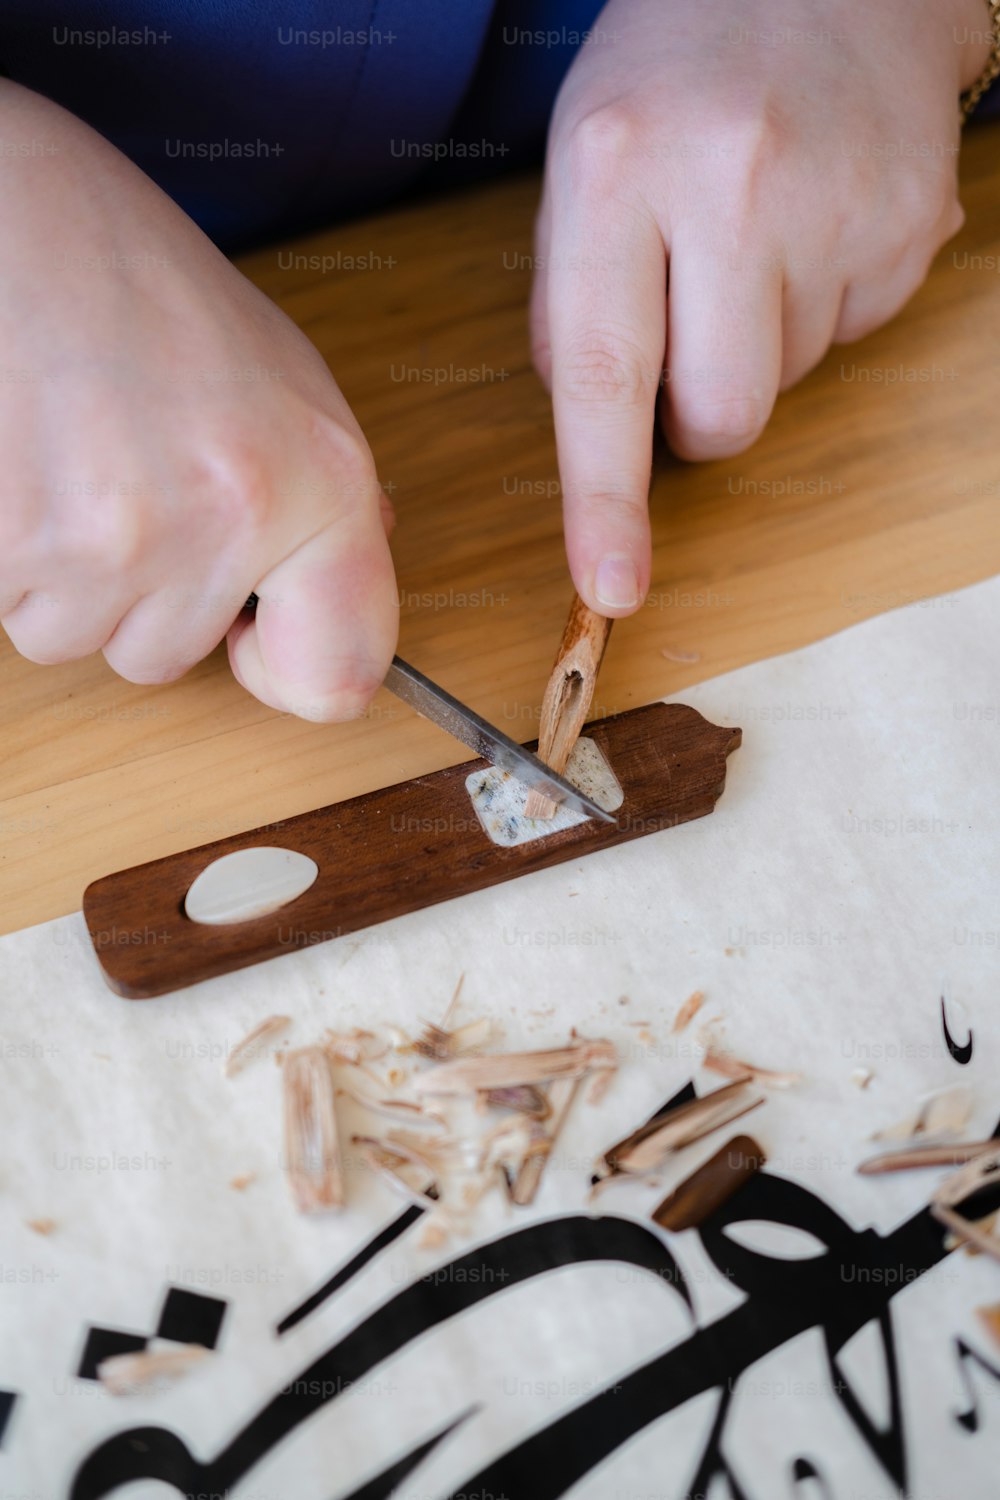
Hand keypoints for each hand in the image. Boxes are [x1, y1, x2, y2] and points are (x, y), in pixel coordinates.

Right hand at [0, 82, 397, 719]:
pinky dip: (8, 556)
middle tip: (122, 480)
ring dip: (63, 577)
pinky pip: (8, 607)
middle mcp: (231, 521)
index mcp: (318, 482)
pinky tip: (21, 464)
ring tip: (65, 461)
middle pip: (167, 656)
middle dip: (140, 593)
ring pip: (77, 638)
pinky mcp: (15, 543)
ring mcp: (115, 540)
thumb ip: (319, 496)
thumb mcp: (278, 373)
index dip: (290, 673)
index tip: (256, 638)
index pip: (339, 678)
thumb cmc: (133, 275)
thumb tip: (334, 586)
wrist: (9, 207)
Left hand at [532, 0, 989, 614]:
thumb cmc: (676, 72)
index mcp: (618, 168)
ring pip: (788, 384)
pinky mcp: (911, 221)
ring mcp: (839, 201)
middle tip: (694, 329)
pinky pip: (853, 336)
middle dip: (700, 420)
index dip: (603, 500)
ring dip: (764, 342)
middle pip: (722, 418)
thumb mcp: (583, 159)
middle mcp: (735, 183)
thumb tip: (604, 432)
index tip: (612, 588)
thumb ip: (575, 301)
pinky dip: (824, 304)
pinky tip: (814, 219)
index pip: (603, 373)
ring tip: (759, 231)